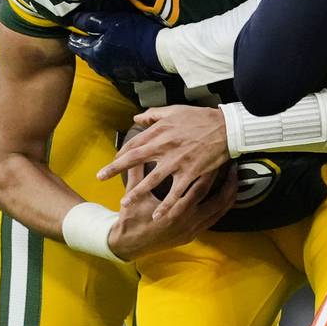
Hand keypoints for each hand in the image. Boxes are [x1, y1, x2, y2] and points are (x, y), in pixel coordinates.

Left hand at [67, 10, 170, 82]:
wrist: (161, 52)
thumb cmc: (136, 35)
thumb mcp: (111, 22)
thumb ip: (90, 21)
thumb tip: (74, 19)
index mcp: (93, 53)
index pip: (75, 44)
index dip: (75, 34)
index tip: (77, 27)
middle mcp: (100, 67)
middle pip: (87, 54)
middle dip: (89, 43)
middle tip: (95, 31)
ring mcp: (113, 73)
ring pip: (101, 61)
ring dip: (102, 52)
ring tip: (110, 41)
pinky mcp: (126, 76)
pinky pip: (114, 66)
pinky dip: (114, 58)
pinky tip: (123, 51)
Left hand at [97, 106, 231, 218]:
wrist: (226, 127)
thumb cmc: (200, 117)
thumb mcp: (175, 110)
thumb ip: (154, 114)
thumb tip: (136, 118)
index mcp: (160, 132)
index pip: (134, 142)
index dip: (122, 152)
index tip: (114, 160)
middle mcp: (165, 147)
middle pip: (135, 159)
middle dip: (115, 169)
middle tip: (100, 177)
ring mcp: (177, 162)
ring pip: (152, 180)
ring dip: (137, 192)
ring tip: (124, 202)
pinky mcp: (191, 173)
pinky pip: (177, 193)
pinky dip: (167, 205)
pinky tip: (158, 215)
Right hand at [107, 161, 235, 258]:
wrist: (128, 245)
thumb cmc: (131, 219)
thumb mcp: (133, 195)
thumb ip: (138, 172)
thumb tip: (138, 151)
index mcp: (175, 212)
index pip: (200, 189)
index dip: (210, 173)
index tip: (218, 159)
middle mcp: (188, 222)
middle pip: (219, 202)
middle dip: (229, 184)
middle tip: (235, 168)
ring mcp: (193, 230)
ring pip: (219, 212)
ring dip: (229, 196)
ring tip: (235, 180)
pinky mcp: (193, 235)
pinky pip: (214, 219)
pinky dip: (221, 207)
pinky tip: (226, 196)